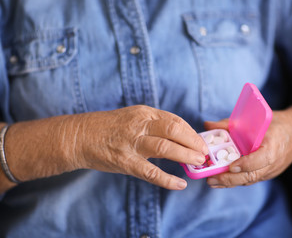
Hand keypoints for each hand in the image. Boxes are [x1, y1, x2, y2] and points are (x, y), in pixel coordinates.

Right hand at [69, 105, 207, 189]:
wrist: (80, 136)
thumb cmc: (111, 128)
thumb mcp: (134, 118)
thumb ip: (154, 125)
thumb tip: (180, 137)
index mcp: (144, 113)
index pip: (175, 121)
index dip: (191, 133)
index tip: (201, 142)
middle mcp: (139, 125)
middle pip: (174, 130)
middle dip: (193, 142)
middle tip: (204, 153)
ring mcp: (131, 143)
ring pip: (165, 147)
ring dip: (185, 156)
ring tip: (198, 163)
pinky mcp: (124, 161)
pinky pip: (150, 172)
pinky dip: (167, 179)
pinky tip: (180, 184)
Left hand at [204, 105, 291, 187]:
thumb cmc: (277, 124)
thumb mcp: (257, 119)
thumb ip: (231, 124)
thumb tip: (208, 125)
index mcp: (274, 145)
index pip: (261, 159)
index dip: (246, 164)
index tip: (231, 166)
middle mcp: (274, 162)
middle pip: (252, 175)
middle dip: (231, 179)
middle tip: (212, 179)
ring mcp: (271, 170)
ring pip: (250, 180)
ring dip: (230, 183)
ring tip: (212, 182)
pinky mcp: (267, 174)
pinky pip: (251, 179)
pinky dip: (236, 181)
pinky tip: (221, 181)